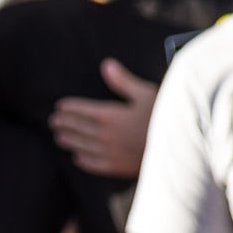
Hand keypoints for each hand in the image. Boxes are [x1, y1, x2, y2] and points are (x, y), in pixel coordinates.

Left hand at [49, 59, 159, 178]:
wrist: (179, 146)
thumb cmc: (163, 116)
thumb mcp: (145, 93)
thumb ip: (123, 81)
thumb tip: (107, 65)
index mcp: (110, 116)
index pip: (82, 111)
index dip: (69, 108)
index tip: (59, 107)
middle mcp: (106, 136)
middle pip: (79, 129)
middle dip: (65, 124)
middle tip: (53, 122)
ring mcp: (111, 153)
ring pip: (83, 147)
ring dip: (70, 142)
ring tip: (59, 138)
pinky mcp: (119, 168)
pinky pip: (96, 165)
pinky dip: (84, 162)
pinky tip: (78, 159)